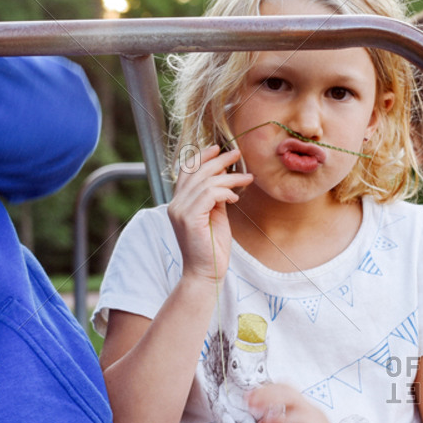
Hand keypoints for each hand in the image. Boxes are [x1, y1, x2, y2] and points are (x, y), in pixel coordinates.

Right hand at [167, 145, 251, 283]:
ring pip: (205, 181)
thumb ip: (215, 198)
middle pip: (196, 171)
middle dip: (219, 160)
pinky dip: (225, 192)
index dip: (202, 156)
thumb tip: (224, 178)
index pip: (186, 170)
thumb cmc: (212, 248)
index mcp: (179, 203)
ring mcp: (180, 211)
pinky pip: (209, 194)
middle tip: (237, 153)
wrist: (206, 273)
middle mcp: (176, 204)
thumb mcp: (214, 216)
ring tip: (246, 178)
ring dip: (229, 176)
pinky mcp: (190, 218)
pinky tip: (234, 198)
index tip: (218, 148)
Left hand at [248, 384, 367, 422]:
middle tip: (247, 400)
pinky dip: (283, 419)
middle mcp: (310, 412)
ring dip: (271, 401)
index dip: (264, 391)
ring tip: (255, 408)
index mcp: (303, 414)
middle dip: (264, 392)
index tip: (247, 399)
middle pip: (286, 390)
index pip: (284, 392)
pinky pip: (300, 419)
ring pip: (293, 399)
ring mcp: (317, 420)